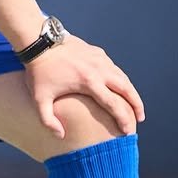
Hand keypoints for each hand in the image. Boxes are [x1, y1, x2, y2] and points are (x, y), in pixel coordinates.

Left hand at [23, 34, 143, 138]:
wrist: (38, 42)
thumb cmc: (38, 72)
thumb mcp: (39, 99)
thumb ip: (48, 120)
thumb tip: (61, 136)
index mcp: (88, 82)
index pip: (113, 104)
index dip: (123, 119)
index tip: (127, 131)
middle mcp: (99, 70)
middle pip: (127, 89)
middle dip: (137, 105)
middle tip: (140, 119)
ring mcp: (99, 59)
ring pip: (122, 77)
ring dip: (130, 91)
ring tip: (134, 105)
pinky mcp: (97, 52)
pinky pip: (113, 67)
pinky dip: (120, 79)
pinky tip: (119, 87)